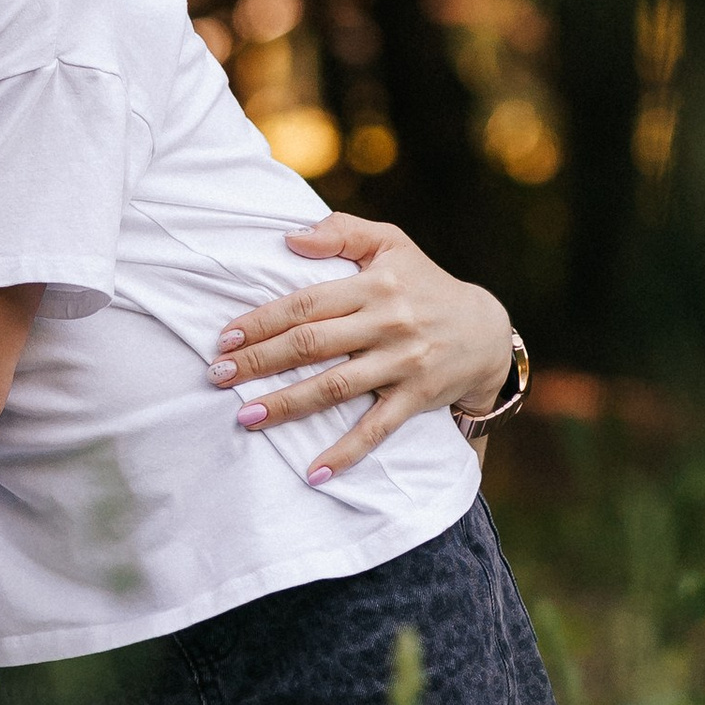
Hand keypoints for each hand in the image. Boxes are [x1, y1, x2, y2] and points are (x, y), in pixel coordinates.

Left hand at [210, 214, 514, 482]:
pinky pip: (376, 429)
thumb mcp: (391, 243)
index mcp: (374, 285)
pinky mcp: (416, 397)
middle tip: (218, 376)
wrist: (486, 331)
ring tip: (246, 417)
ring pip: (335, 387)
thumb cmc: (424, 283)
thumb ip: (341, 232)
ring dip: (288, 405)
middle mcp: (387, 322)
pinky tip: (313, 472)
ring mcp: (402, 362)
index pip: (306, 304)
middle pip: (311, 344)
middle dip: (259, 362)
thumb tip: (289, 237)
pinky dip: (346, 452)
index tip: (226, 337)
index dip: (263, 321)